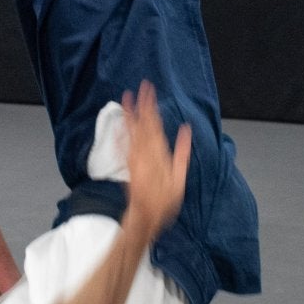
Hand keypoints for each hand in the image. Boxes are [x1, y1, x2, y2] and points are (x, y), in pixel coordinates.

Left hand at [121, 82, 190, 240]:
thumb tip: (186, 129)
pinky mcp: (128, 165)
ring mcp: (134, 158)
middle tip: (141, 87)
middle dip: (142, 105)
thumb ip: (182, 152)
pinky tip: (117, 122)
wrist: (145, 216)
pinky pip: (122, 146)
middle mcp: (144, 153)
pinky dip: (120, 133)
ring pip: (132, 132)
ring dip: (129, 114)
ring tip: (125, 98)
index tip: (150, 92)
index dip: (151, 107)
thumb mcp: (179, 179)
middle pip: (143, 124)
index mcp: (159, 154)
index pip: (155, 124)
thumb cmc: (165, 201)